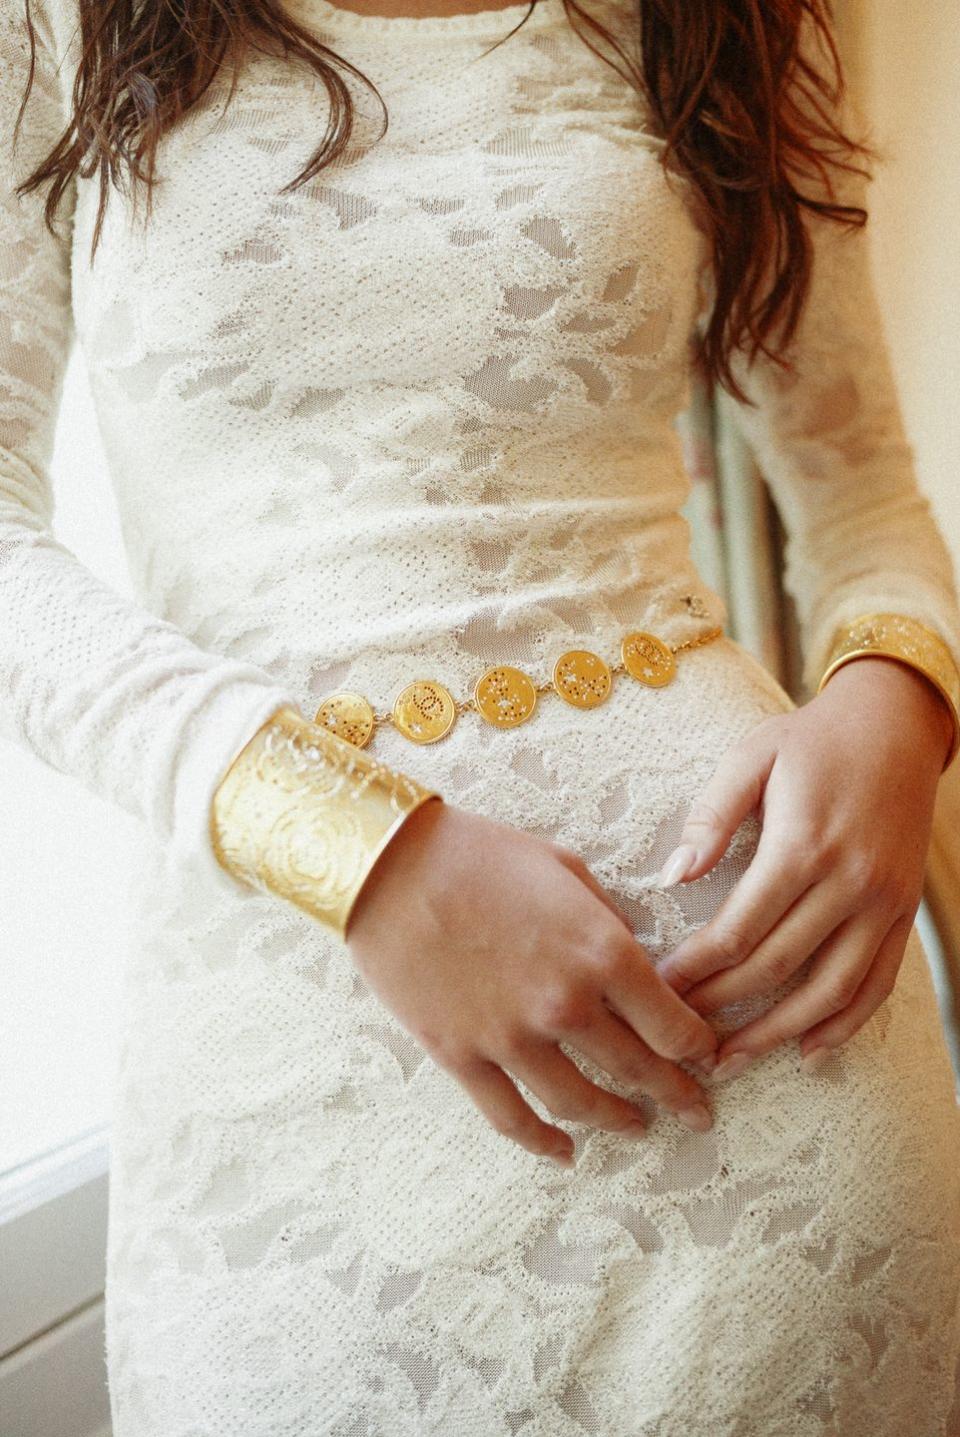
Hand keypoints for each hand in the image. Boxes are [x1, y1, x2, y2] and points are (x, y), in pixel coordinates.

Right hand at [344, 798, 719, 1165]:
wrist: (389, 865)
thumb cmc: (478, 854)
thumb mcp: (563, 868)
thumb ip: (606, 920)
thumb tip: (633, 956)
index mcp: (602, 952)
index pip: (673, 1024)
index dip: (698, 1048)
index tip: (707, 1056)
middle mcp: (566, 1005)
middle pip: (639, 1070)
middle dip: (676, 1094)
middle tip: (696, 1110)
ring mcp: (512, 1038)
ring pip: (581, 1104)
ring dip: (617, 1120)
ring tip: (637, 1126)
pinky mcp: (462, 1057)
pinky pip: (512, 1118)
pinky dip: (543, 1144)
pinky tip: (565, 1153)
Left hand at [654, 656, 952, 1075]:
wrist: (895, 728)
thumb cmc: (809, 741)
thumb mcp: (752, 758)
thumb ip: (711, 817)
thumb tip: (673, 876)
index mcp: (803, 845)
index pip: (739, 930)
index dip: (695, 969)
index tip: (658, 990)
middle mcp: (849, 882)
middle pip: (777, 967)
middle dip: (722, 1009)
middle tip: (679, 1036)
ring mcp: (882, 904)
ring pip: (829, 991)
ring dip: (778, 1034)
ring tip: (731, 1062)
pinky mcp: (901, 915)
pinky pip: (876, 985)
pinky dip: (844, 1024)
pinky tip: (807, 1050)